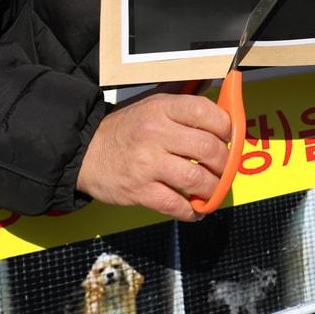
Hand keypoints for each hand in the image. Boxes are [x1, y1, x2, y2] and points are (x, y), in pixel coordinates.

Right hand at [76, 87, 232, 220]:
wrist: (85, 152)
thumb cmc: (126, 129)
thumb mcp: (153, 104)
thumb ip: (185, 104)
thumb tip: (225, 102)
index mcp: (162, 108)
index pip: (207, 114)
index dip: (226, 128)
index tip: (229, 137)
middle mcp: (156, 134)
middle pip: (209, 149)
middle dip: (225, 163)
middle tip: (224, 167)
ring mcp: (148, 164)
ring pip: (197, 180)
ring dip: (213, 189)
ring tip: (212, 189)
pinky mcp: (140, 191)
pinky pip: (176, 205)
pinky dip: (192, 211)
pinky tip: (195, 209)